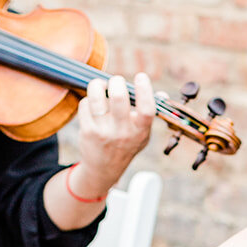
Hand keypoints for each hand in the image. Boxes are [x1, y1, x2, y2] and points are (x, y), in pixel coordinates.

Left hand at [73, 72, 154, 196]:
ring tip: (99, 86)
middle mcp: (123, 132)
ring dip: (97, 85)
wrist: (104, 169)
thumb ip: (151, 113)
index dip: (144, 89)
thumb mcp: (143, 134)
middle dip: (116, 82)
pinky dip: (88, 99)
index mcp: (140, 131)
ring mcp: (103, 132)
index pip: (147, 109)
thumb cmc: (127, 145)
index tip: (141, 76)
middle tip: (116, 81)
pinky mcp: (87, 131)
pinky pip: (85, 105)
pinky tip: (92, 104)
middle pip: (119, 98)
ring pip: (96, 98)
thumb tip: (162, 94)